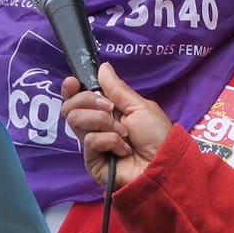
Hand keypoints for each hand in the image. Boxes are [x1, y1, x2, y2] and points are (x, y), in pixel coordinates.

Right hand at [60, 64, 173, 187]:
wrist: (163, 165)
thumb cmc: (157, 137)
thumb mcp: (140, 106)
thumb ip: (117, 88)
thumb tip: (103, 67)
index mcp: (106, 111)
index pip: (78, 98)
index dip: (72, 89)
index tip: (73, 82)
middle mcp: (96, 126)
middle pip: (71, 106)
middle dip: (89, 102)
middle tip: (110, 109)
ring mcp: (93, 144)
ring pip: (76, 120)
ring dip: (103, 122)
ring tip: (123, 133)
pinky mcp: (92, 160)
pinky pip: (90, 140)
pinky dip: (110, 141)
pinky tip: (123, 150)